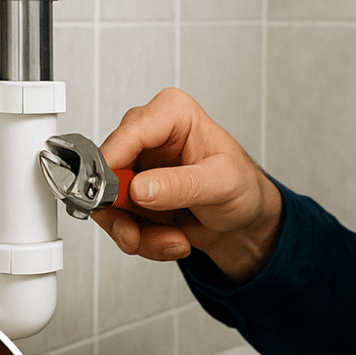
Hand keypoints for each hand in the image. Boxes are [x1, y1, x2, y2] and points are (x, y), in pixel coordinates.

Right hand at [92, 88, 281, 282]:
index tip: (111, 198)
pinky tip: (171, 239)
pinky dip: (143, 239)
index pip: (128, 134)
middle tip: (140, 235)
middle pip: (109, 171)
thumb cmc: (243, 187)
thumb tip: (141, 188)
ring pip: (110, 204)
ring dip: (138, 233)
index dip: (112, 166)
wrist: (246, 219)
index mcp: (172, 114)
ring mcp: (139, 167)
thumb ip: (182, 185)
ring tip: (173, 240)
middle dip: (126, 213)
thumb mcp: (222, 183)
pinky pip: (119, 222)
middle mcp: (150, 136)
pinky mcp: (133, 195)